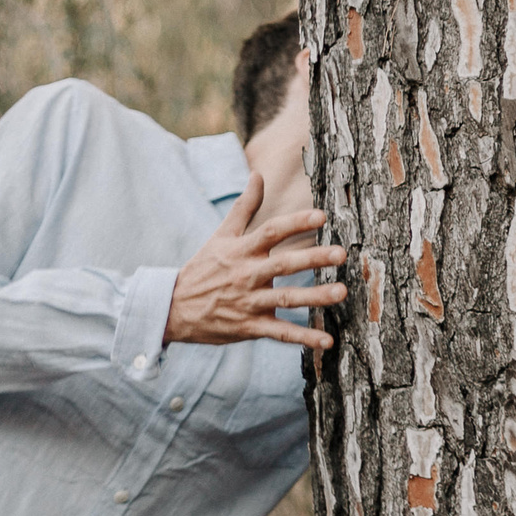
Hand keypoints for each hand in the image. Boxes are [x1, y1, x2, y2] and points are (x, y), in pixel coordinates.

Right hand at [166, 172, 347, 349]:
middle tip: (340, 253)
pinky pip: (280, 333)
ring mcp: (249, 302)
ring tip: (341, 293)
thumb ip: (244, 206)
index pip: (270, 231)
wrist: (174, 308)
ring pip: (285, 300)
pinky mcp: (250, 327)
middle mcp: (247, 275)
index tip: (321, 216)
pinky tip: (327, 341)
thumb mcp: (221, 235)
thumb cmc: (203, 268)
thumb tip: (258, 174)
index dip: (295, 223)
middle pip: (283, 264)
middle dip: (312, 258)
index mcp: (242, 250)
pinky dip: (303, 338)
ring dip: (314, 297)